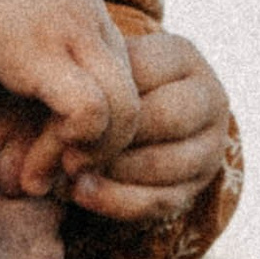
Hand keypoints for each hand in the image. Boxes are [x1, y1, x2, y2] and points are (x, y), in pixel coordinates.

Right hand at [0, 0, 137, 186]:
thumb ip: (15, 30)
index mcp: (81, 7)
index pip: (123, 78)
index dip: (98, 125)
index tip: (57, 149)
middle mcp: (89, 19)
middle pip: (136, 100)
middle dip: (103, 151)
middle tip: (61, 175)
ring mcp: (72, 34)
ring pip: (125, 115)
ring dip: (87, 159)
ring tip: (41, 178)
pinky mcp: (43, 53)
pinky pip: (88, 114)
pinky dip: (65, 149)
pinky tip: (29, 165)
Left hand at [64, 31, 233, 224]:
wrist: (120, 125)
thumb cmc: (99, 89)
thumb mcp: (90, 73)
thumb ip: (75, 87)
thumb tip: (49, 122)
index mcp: (183, 57)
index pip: (143, 73)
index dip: (100, 96)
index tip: (57, 111)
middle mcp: (209, 98)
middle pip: (167, 117)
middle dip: (113, 139)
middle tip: (66, 151)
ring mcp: (210, 145)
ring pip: (167, 163)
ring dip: (113, 173)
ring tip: (69, 173)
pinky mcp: (198, 185)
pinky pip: (162, 200)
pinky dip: (118, 201)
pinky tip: (82, 193)